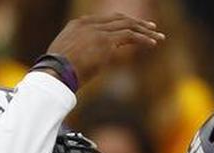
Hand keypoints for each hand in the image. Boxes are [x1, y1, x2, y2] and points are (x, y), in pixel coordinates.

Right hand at [45, 13, 164, 87]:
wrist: (55, 73)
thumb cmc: (57, 72)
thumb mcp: (65, 56)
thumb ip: (78, 52)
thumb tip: (86, 62)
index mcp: (77, 24)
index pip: (104, 20)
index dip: (120, 23)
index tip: (130, 28)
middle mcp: (89, 24)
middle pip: (118, 19)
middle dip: (135, 23)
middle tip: (150, 27)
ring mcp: (98, 31)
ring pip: (127, 26)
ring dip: (144, 31)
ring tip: (158, 36)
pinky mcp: (106, 41)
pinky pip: (130, 36)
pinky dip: (143, 39)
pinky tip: (153, 43)